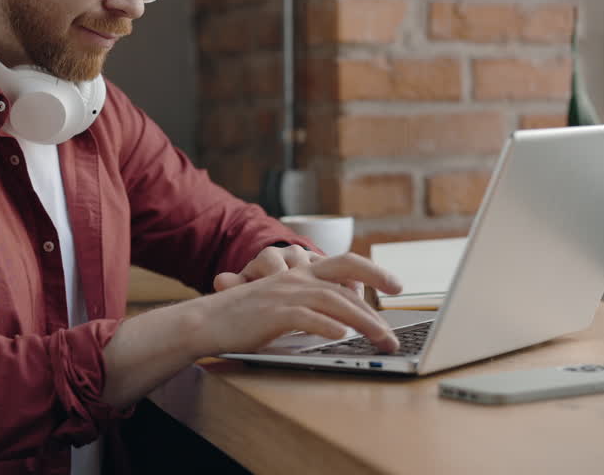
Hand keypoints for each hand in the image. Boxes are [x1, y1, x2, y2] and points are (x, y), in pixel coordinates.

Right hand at [183, 253, 403, 356]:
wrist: (206, 321)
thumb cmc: (245, 318)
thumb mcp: (282, 305)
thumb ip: (311, 306)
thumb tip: (343, 322)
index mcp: (300, 273)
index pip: (344, 264)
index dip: (372, 272)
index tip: (396, 286)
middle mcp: (296, 278)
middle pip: (344, 278)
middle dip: (375, 296)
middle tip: (396, 319)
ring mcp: (284, 294)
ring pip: (333, 301)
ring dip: (363, 321)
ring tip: (382, 339)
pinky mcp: (272, 313)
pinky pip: (305, 317)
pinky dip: (326, 326)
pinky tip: (341, 337)